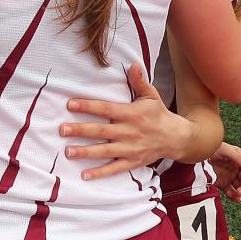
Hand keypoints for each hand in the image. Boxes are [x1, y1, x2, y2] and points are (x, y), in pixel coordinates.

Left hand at [60, 64, 188, 179]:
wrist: (177, 138)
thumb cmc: (159, 114)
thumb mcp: (151, 95)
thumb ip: (139, 82)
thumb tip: (132, 65)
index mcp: (132, 114)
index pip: (106, 109)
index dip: (88, 106)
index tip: (70, 104)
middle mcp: (130, 132)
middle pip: (102, 131)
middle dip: (81, 130)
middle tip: (62, 129)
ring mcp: (130, 149)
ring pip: (105, 151)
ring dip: (86, 152)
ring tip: (68, 152)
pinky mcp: (132, 162)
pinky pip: (114, 169)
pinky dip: (100, 173)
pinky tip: (84, 175)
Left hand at [210, 142, 240, 201]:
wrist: (194, 152)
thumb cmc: (210, 147)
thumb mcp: (226, 150)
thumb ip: (240, 158)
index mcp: (239, 160)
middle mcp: (235, 169)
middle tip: (240, 192)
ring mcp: (229, 176)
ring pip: (239, 188)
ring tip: (238, 197)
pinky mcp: (221, 183)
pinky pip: (230, 191)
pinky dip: (233, 196)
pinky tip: (233, 198)